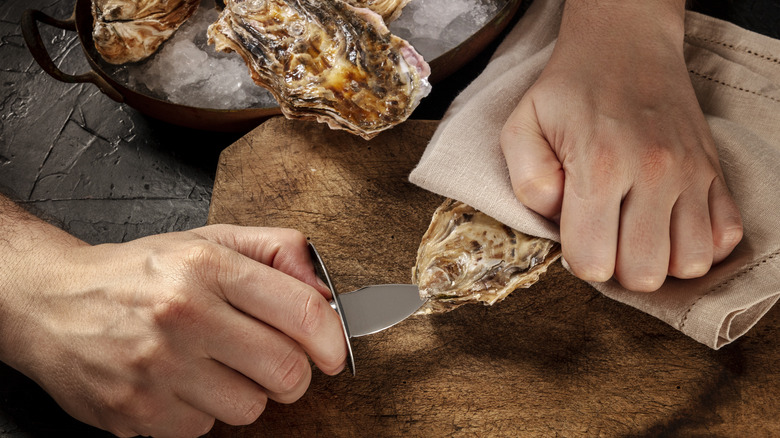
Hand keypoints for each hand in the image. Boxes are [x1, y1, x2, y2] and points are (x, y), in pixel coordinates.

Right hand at [2, 224, 345, 436]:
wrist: (51, 303)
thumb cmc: (141, 273)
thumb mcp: (209, 240)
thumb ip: (277, 251)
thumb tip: (326, 289)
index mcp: (206, 266)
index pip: (303, 312)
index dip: (332, 339)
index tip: (332, 350)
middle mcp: (182, 315)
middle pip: (287, 371)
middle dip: (294, 372)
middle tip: (274, 359)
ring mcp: (155, 368)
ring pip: (250, 408)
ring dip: (245, 392)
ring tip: (214, 365)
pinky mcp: (133, 411)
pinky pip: (205, 429)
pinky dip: (202, 411)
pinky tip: (180, 382)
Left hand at [500, 0, 742, 291]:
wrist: (623, 47)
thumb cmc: (568, 93)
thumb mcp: (521, 127)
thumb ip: (527, 181)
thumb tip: (556, 218)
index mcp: (600, 166)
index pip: (593, 262)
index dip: (579, 260)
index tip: (576, 236)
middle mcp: (653, 173)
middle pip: (645, 274)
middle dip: (619, 267)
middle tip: (606, 235)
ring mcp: (691, 173)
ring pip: (692, 263)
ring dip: (662, 260)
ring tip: (639, 233)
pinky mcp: (715, 170)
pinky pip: (727, 236)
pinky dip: (701, 242)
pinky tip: (671, 225)